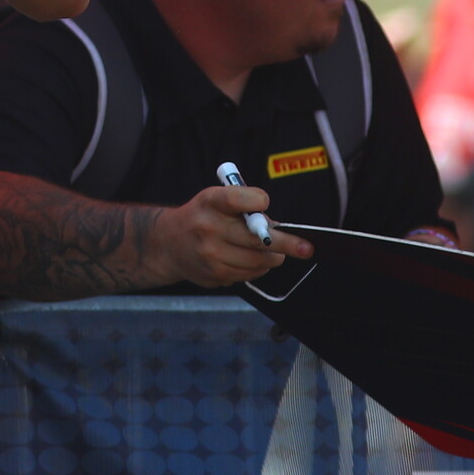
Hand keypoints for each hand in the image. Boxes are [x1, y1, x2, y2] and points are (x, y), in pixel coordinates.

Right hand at [146, 185, 315, 288]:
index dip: (256, 201)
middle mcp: (208, 228)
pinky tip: (252, 260)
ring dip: (274, 257)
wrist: (168, 243)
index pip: (238, 199)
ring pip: (260, 261)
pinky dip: (259, 268)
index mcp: (210, 202)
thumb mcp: (215, 200)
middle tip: (305, 247)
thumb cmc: (202, 217)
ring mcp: (211, 255)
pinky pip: (250, 274)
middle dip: (287, 243)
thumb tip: (278, 226)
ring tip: (275, 252)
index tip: (265, 203)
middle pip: (259, 239)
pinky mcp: (216, 275)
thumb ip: (244, 206)